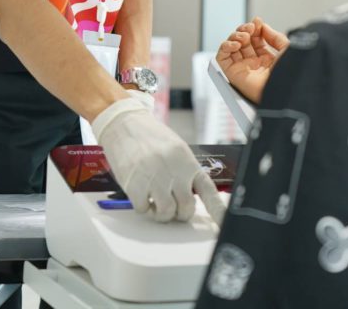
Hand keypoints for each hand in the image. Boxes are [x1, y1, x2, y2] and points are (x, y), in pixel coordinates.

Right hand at [92, 97, 225, 224]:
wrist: (124, 123)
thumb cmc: (150, 137)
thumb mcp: (175, 149)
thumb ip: (185, 172)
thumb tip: (189, 196)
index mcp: (187, 161)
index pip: (208, 190)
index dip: (217, 210)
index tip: (223, 224)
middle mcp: (174, 170)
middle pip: (186, 208)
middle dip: (180, 213)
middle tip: (172, 206)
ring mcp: (154, 177)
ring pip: (166, 212)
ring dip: (161, 213)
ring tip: (155, 201)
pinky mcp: (134, 184)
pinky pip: (143, 209)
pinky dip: (143, 207)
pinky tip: (141, 194)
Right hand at [216, 17, 289, 103]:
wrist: (284, 90)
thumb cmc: (289, 74)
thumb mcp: (286, 49)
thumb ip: (275, 37)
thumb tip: (263, 27)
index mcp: (268, 60)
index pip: (255, 40)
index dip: (255, 29)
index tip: (257, 22)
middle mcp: (254, 65)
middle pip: (242, 42)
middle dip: (244, 30)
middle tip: (250, 28)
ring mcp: (243, 69)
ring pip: (230, 48)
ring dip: (234, 37)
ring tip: (244, 36)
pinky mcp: (233, 74)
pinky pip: (222, 58)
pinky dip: (225, 47)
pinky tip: (235, 44)